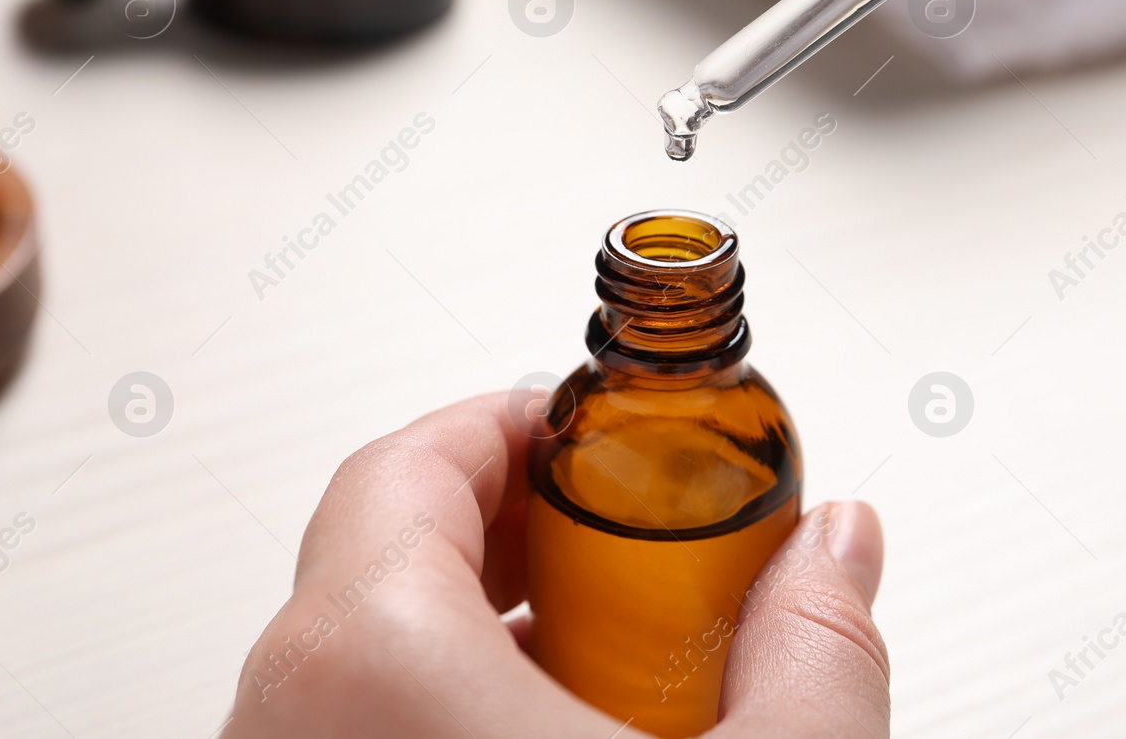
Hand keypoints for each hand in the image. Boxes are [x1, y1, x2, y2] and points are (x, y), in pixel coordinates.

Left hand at [222, 393, 889, 737]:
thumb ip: (817, 647)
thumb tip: (840, 550)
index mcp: (365, 665)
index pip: (408, 463)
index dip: (514, 419)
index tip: (593, 424)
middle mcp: (285, 723)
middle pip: (387, 551)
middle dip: (520, 520)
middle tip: (620, 533)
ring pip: (367, 653)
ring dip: (488, 621)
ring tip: (607, 649)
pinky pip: (358, 725)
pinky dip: (447, 701)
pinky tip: (561, 734)